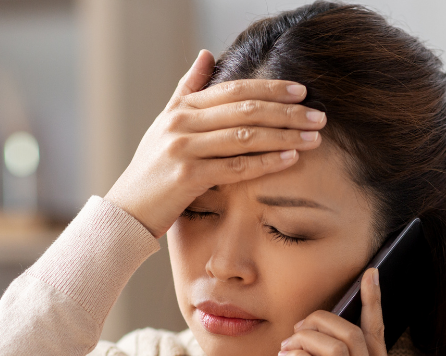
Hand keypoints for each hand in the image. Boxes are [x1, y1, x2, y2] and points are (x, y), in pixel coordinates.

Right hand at [104, 49, 326, 238]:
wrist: (127, 210)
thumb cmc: (151, 169)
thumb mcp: (165, 123)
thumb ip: (187, 90)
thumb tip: (206, 54)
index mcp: (182, 109)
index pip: (234, 90)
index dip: (270, 88)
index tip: (301, 90)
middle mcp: (182, 124)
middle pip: (245, 110)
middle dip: (287, 111)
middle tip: (319, 115)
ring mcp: (184, 150)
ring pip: (245, 136)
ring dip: (284, 136)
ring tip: (313, 138)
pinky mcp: (188, 178)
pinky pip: (236, 167)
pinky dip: (266, 162)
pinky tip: (290, 159)